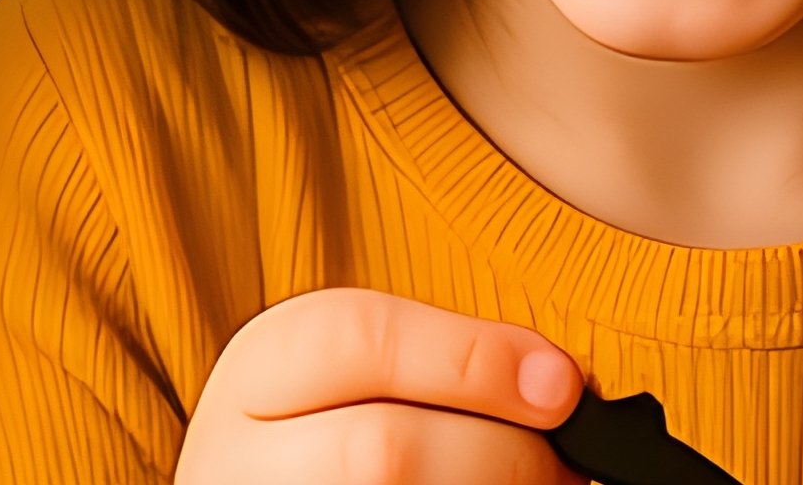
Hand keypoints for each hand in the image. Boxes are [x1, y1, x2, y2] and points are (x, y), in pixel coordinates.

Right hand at [174, 288, 585, 482]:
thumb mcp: (340, 378)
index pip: (354, 341)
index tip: (559, 381)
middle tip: (559, 460)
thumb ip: (429, 362)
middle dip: (500, 453)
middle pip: (384, 451)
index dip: (469, 358)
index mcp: (255, 376)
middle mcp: (243, 462)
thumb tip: (552, 377)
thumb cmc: (319, 442)